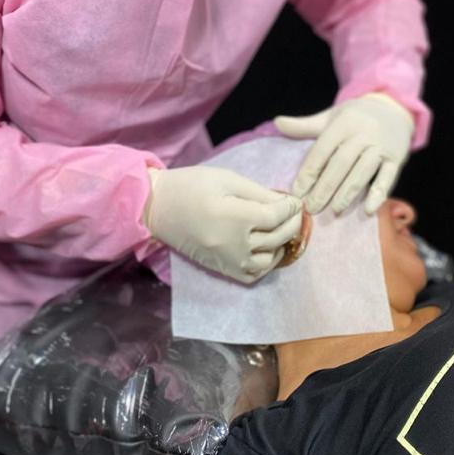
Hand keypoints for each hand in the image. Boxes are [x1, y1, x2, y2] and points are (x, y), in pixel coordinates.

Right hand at [144, 165, 302, 283]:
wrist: (157, 207)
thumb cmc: (191, 186)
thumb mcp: (227, 179)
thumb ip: (259, 192)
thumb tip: (286, 203)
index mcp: (237, 217)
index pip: (278, 216)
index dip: (292, 207)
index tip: (296, 200)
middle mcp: (235, 244)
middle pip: (278, 237)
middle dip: (292, 223)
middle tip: (295, 212)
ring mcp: (228, 261)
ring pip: (270, 260)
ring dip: (281, 245)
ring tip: (281, 230)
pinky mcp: (220, 269)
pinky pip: (252, 276)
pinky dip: (265, 265)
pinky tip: (266, 249)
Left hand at [274, 93, 413, 214]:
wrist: (394, 108)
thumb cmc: (356, 117)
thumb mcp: (331, 116)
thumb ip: (305, 125)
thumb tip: (277, 123)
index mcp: (344, 123)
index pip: (322, 150)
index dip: (309, 172)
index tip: (296, 192)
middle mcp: (363, 133)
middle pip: (341, 163)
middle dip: (325, 188)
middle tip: (311, 208)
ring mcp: (381, 146)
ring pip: (362, 172)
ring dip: (347, 193)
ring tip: (334, 210)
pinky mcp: (397, 158)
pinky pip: (388, 177)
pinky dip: (378, 194)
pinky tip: (368, 210)